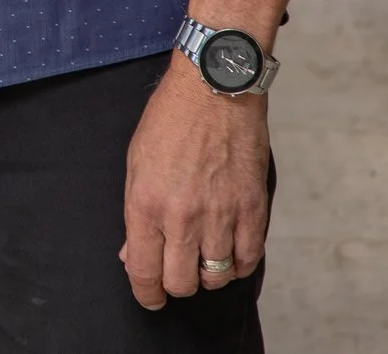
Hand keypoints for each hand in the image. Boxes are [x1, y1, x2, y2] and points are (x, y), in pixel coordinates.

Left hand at [120, 56, 268, 308]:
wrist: (214, 88)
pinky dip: (239, 264)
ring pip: (216, 277)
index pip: (145, 273)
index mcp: (146, 205)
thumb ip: (136, 214)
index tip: (151, 298)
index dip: (147, 294)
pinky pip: (248, 259)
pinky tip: (230, 252)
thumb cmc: (170, 120)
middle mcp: (182, 216)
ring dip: (208, 274)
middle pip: (181, 283)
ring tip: (204, 257)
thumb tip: (135, 254)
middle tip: (177, 271)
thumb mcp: (136, 164)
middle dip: (176, 284)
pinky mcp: (252, 208)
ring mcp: (221, 214)